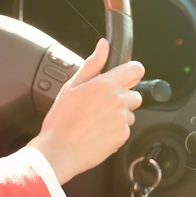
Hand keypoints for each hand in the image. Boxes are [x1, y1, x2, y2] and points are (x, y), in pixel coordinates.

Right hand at [27, 38, 144, 184]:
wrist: (59, 151)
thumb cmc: (61, 120)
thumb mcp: (72, 86)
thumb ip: (92, 64)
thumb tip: (103, 45)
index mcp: (106, 85)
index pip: (135, 70)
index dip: (131, 72)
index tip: (124, 76)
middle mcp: (118, 101)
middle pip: (135, 93)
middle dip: (122, 96)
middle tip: (102, 103)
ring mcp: (122, 120)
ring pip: (130, 112)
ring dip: (119, 114)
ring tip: (97, 119)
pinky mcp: (123, 136)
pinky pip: (125, 128)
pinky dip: (115, 129)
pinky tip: (98, 131)